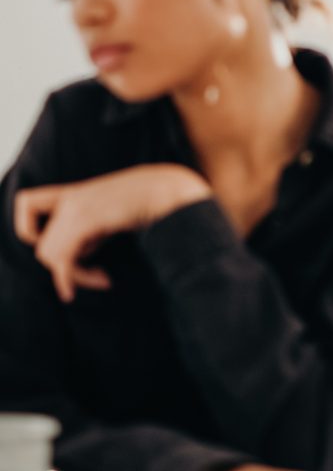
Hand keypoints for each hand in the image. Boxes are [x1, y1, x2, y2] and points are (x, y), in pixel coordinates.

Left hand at [14, 164, 210, 301]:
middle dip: (65, 268)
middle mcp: (70, 197)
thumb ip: (95, 228)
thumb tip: (85, 251)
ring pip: (50, 256)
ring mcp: (76, 206)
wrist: (169, 189)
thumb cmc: (150, 202)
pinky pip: (63, 258)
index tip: (67, 247)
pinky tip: (105, 280)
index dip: (32, 230)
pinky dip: (75, 278)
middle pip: (42, 245)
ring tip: (104, 277)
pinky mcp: (85, 217)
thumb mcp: (114, 215)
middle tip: (97, 276)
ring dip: (75, 276)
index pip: (26, 203)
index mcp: (74, 193)